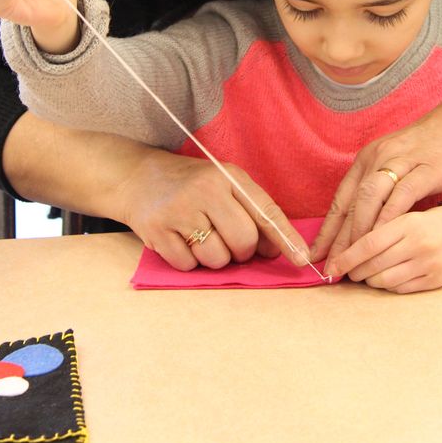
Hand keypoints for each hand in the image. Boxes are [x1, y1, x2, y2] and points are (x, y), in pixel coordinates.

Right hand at [113, 148, 310, 271]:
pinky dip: (188, 262)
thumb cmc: (191, 184)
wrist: (138, 177)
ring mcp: (180, 211)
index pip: (265, 211)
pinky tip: (180, 240)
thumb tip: (274, 250)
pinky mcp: (157, 231)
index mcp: (228, 176)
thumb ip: (251, 212)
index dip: (286, 238)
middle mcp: (205, 190)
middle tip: (227, 239)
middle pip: (243, 242)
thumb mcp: (224, 184)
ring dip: (213, 258)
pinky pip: (188, 266)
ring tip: (200, 236)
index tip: (303, 259)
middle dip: (241, 252)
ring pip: (216, 259)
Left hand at [311, 105, 441, 265]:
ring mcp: (402, 161)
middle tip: (330, 267)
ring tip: (352, 258)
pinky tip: (383, 238)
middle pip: (351, 201)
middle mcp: (379, 157)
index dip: (327, 229)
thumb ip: (383, 185)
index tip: (315, 255)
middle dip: (338, 237)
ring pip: (370, 197)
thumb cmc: (436, 145)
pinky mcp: (426, 168)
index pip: (342, 198)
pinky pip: (401, 195)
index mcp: (370, 157)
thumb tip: (367, 220)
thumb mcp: (399, 161)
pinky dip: (389, 217)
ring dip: (358, 230)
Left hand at [324, 206, 441, 292]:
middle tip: (347, 271)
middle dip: (354, 271)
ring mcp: (427, 265)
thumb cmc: (434, 220)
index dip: (346, 257)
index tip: (331, 267)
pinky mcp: (435, 281)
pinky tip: (386, 278)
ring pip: (385, 281)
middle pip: (374, 265)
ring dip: (370, 280)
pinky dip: (388, 286)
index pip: (369, 243)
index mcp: (408, 223)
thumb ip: (383, 227)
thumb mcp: (410, 215)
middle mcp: (418, 245)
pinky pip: (401, 289)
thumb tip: (350, 246)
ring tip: (366, 274)